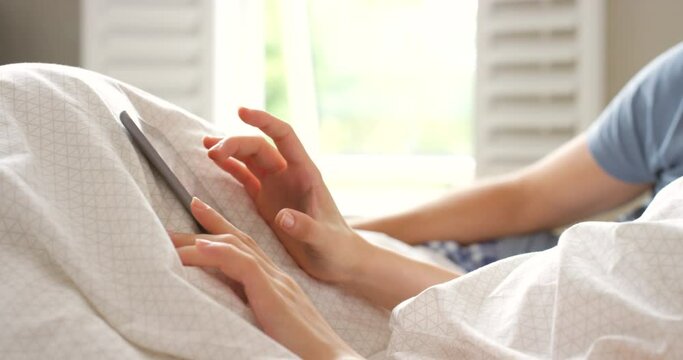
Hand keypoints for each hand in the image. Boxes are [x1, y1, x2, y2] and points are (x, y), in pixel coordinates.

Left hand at [169, 197, 359, 358]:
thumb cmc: (303, 350)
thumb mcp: (273, 326)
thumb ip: (256, 312)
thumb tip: (227, 313)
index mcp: (278, 283)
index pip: (245, 248)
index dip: (220, 230)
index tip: (196, 218)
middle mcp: (278, 276)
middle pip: (237, 240)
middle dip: (203, 229)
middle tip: (169, 227)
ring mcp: (278, 281)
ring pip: (236, 247)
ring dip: (200, 240)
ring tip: (170, 237)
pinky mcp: (274, 293)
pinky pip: (242, 264)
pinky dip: (218, 253)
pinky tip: (197, 248)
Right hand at [203, 108, 369, 284]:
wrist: (339, 261)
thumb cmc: (337, 248)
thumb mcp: (324, 240)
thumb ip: (306, 227)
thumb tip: (282, 216)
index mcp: (306, 173)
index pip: (284, 136)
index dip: (264, 121)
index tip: (240, 111)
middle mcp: (290, 174)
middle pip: (260, 147)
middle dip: (236, 143)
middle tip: (212, 151)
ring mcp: (277, 186)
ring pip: (249, 159)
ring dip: (229, 151)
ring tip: (206, 148)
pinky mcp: (266, 200)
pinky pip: (244, 177)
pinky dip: (229, 168)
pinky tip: (213, 162)